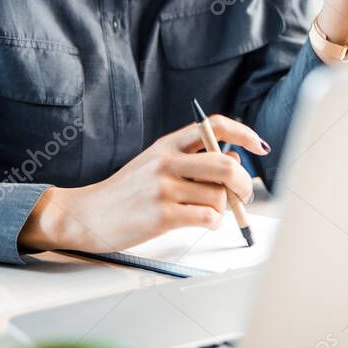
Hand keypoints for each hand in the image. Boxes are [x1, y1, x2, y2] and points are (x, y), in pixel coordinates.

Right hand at [19, 115, 268, 252]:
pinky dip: (213, 222)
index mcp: (168, 144)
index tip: (258, 146)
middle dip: (243, 182)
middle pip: (226, 164)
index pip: (214, 126)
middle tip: (244, 193)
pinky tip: (201, 221)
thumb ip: (190, 158)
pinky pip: (208, 217)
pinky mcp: (163, 215)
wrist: (88, 215)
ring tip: (207, 212)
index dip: (243, 133)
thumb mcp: (155, 163)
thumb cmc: (127, 192)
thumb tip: (234, 158)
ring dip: (223, 208)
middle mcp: (167, 161)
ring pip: (219, 196)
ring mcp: (164, 188)